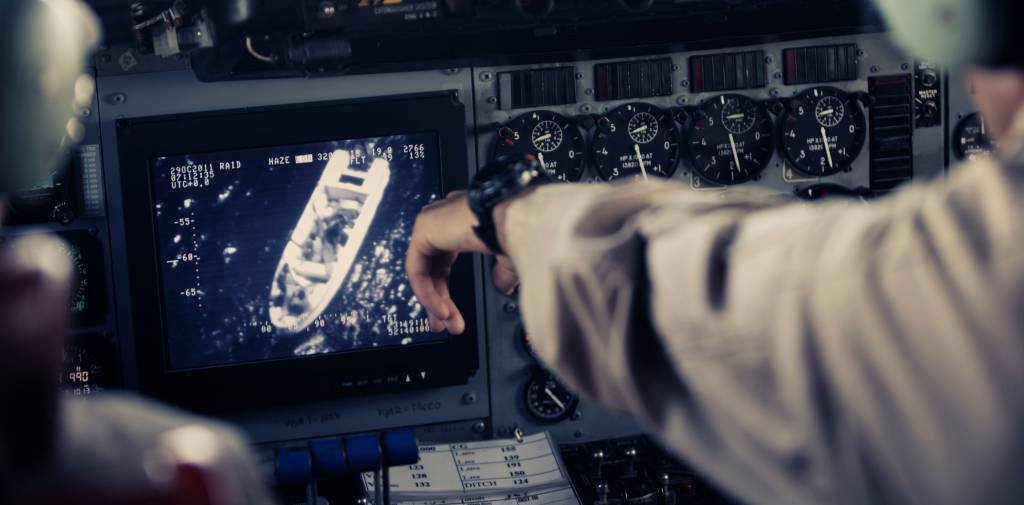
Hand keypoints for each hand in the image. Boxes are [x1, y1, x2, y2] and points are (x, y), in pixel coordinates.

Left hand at [406, 191, 519, 334]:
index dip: (447, 288)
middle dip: (439, 299)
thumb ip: (502, 272)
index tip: (454, 312)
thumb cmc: (521, 225)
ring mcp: (433, 221)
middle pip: (433, 267)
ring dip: (434, 300)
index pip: (446, 258)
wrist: (518, 214)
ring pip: (424, 269)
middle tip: (447, 323)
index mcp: (464, 219)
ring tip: (447, 323)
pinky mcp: (424, 228)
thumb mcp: (510, 256)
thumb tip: (502, 287)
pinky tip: (442, 310)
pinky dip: (427, 293)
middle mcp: (446, 217)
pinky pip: (417, 269)